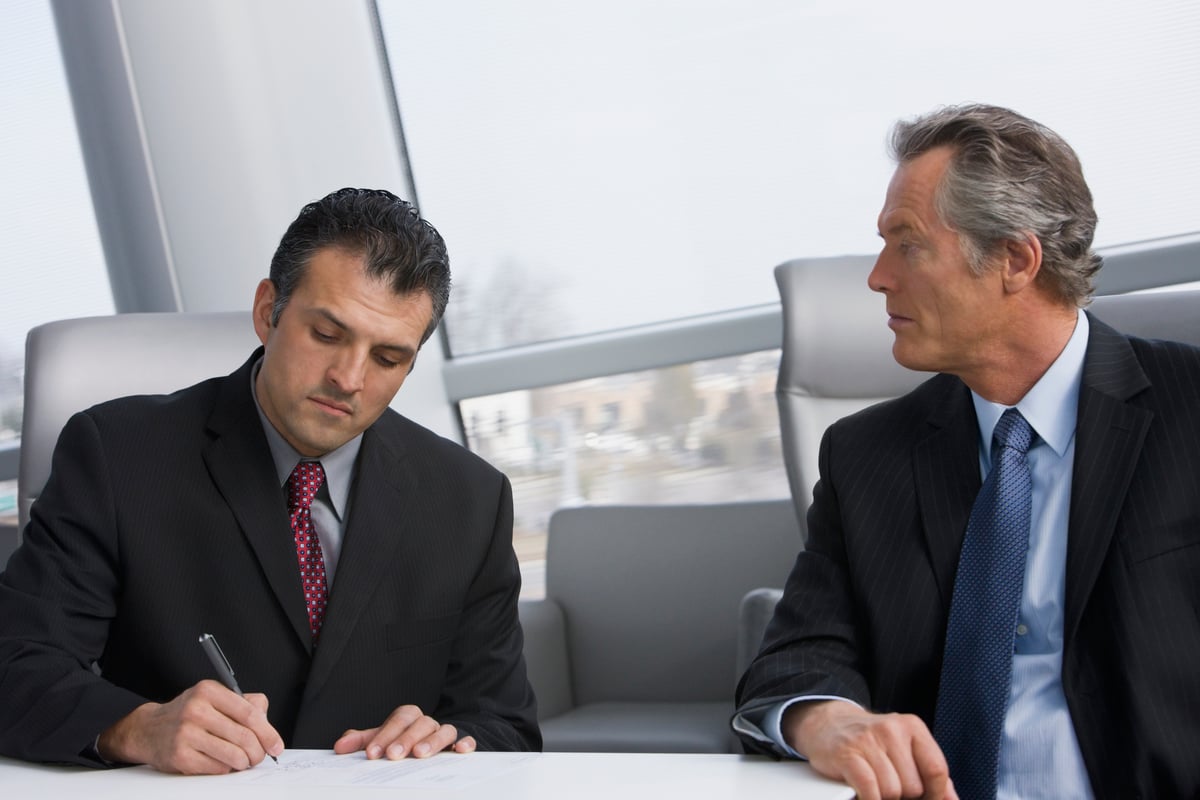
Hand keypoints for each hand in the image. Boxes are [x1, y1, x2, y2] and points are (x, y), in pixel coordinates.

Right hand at [97, 679, 283, 773]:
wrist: (149, 729)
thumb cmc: (188, 714)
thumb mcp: (214, 698)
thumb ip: (244, 705)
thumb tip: (267, 724)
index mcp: (208, 691)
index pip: (249, 713)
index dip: (268, 732)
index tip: (276, 745)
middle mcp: (196, 710)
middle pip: (244, 736)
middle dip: (258, 752)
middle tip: (260, 757)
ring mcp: (186, 734)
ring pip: (233, 755)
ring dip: (244, 762)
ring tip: (244, 761)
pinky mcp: (179, 756)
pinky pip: (217, 768)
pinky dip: (226, 769)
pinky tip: (223, 763)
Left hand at [333, 704, 475, 758]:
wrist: (427, 744)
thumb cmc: (401, 742)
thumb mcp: (382, 740)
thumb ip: (363, 742)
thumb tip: (340, 747)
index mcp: (408, 717)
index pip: (397, 720)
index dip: (385, 735)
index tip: (373, 754)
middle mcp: (427, 723)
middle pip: (419, 724)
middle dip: (405, 739)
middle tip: (393, 756)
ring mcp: (444, 733)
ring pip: (443, 730)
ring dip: (432, 741)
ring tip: (420, 755)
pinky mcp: (459, 744)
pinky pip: (466, 739)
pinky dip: (465, 742)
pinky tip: (460, 750)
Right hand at [783, 700, 955, 799]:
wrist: (827, 723)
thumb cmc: (871, 742)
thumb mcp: (903, 747)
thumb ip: (929, 772)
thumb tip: (952, 799)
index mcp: (912, 727)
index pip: (937, 770)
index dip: (935, 794)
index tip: (926, 799)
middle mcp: (891, 729)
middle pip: (913, 786)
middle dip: (903, 795)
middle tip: (889, 786)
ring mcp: (868, 741)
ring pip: (892, 791)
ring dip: (883, 797)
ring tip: (874, 786)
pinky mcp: (847, 755)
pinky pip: (870, 790)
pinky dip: (870, 799)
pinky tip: (864, 794)